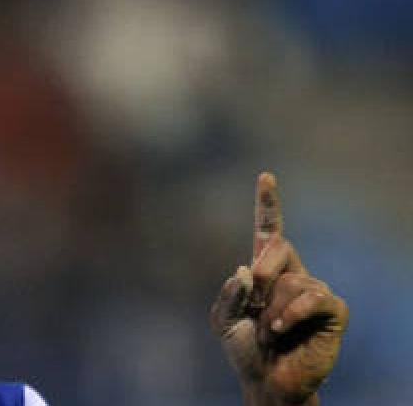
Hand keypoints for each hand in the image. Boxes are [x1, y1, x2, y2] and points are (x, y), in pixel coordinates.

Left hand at [209, 173, 348, 404]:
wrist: (266, 380)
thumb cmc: (244, 348)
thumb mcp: (223, 320)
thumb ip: (230, 294)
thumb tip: (247, 270)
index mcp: (264, 270)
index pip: (269, 230)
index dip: (268, 203)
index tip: (265, 176)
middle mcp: (292, 274)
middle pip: (279, 248)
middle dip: (261, 274)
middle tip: (252, 305)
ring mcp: (314, 290)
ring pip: (292, 280)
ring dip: (272, 309)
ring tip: (271, 330)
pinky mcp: (333, 311)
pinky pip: (315, 297)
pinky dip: (291, 313)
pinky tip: (281, 328)